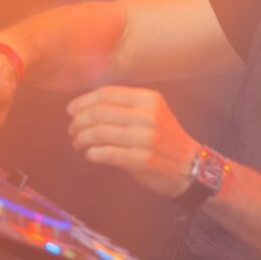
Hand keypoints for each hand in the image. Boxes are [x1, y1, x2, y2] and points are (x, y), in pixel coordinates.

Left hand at [67, 85, 198, 198]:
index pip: (107, 93)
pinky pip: (106, 154)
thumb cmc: (165, 138)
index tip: (71, 110)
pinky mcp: (142, 160)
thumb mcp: (153, 112)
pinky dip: (92, 154)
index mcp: (149, 99)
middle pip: (99, 112)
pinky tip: (90, 154)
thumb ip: (126, 105)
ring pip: (99, 133)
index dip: (83, 101)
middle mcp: (148, 115)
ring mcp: (146, 138)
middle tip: (72, 129)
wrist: (189, 166)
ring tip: (78, 142)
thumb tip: (86, 104)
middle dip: (78, 122)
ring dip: (81, 138)